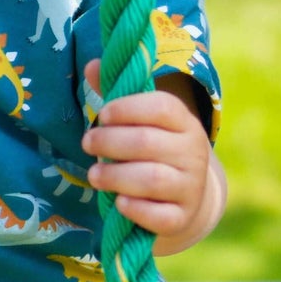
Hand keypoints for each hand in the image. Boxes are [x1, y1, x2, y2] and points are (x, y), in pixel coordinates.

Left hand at [80, 58, 216, 255]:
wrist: (184, 196)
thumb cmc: (152, 149)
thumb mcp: (139, 120)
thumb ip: (116, 94)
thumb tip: (92, 64)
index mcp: (184, 122)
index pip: (161, 107)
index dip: (127, 108)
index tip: (103, 115)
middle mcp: (193, 152)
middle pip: (147, 142)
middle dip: (109, 142)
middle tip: (87, 143)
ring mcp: (190, 186)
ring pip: (151, 179)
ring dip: (115, 176)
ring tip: (93, 175)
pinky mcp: (182, 217)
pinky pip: (160, 216)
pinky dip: (136, 209)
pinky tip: (118, 203)